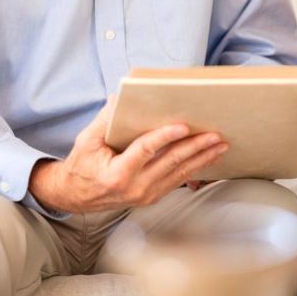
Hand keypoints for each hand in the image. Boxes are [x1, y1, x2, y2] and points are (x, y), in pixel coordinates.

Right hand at [29, 97, 226, 212]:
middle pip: (170, 163)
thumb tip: (121, 98)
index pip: (145, 151)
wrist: (76, 196)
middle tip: (214, 135)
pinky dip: (195, 169)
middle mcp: (134, 188)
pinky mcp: (152, 197)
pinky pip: (178, 181)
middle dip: (195, 148)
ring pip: (179, 174)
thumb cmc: (82, 165)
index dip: (165, 137)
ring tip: (220, 146)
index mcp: (117, 173)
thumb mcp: (86, 140)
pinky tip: (209, 158)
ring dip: (202, 159)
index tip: (183, 126)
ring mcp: (145, 195)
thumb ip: (104, 119)